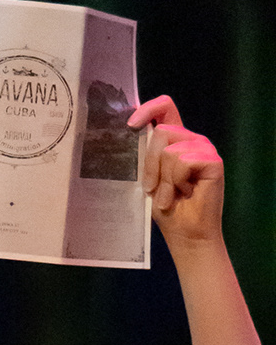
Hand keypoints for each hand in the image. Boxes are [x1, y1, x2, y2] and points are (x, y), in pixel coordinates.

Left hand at [133, 96, 224, 249]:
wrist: (186, 235)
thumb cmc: (169, 210)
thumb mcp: (151, 180)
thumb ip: (147, 157)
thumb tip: (133, 133)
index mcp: (177, 141)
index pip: (166, 109)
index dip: (149, 109)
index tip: (131, 124)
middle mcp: (192, 140)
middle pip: (162, 132)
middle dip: (151, 164)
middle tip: (154, 189)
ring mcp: (204, 149)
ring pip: (170, 150)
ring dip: (164, 180)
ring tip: (172, 196)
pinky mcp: (213, 161)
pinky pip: (183, 161)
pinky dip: (177, 182)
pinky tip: (184, 194)